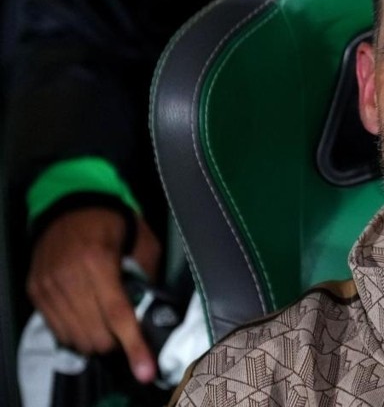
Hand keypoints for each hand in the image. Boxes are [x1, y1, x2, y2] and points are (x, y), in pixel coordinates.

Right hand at [26, 206, 162, 382]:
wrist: (71, 205)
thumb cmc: (114, 223)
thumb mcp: (143, 240)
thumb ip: (149, 274)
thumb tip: (156, 308)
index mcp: (99, 263)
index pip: (119, 315)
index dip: (134, 345)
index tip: (145, 371)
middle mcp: (69, 277)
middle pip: (96, 333)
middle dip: (115, 342)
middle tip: (126, 333)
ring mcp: (48, 286)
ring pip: (75, 336)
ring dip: (95, 340)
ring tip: (106, 326)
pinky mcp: (36, 291)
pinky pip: (57, 328)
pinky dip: (75, 332)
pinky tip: (87, 320)